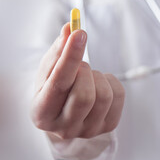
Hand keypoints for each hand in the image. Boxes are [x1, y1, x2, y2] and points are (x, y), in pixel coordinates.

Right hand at [31, 23, 124, 139]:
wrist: (62, 111)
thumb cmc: (52, 86)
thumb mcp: (48, 68)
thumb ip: (58, 49)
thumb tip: (70, 28)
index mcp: (41, 113)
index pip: (59, 84)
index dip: (70, 56)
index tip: (79, 33)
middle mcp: (64, 128)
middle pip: (84, 96)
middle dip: (84, 71)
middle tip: (80, 65)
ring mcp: (87, 130)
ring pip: (103, 95)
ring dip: (96, 76)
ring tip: (87, 76)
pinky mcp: (107, 126)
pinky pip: (118, 96)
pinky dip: (110, 81)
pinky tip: (98, 84)